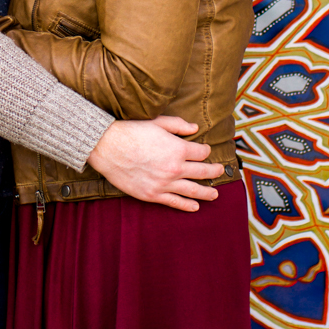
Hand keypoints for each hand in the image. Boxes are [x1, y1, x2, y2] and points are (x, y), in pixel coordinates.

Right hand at [87, 115, 222, 211]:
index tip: (206, 150)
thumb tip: (195, 128)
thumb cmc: (131, 131)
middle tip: (220, 171)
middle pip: (202, 172)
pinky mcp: (152, 194)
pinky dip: (187, 205)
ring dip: (206, 192)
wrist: (108, 147)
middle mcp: (175, 168)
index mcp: (178, 149)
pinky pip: (175, 202)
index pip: (201, 152)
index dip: (206, 150)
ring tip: (215, 193)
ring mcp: (164, 184)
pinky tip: (195, 206)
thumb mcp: (157, 122)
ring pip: (193, 190)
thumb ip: (178, 125)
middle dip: (213, 171)